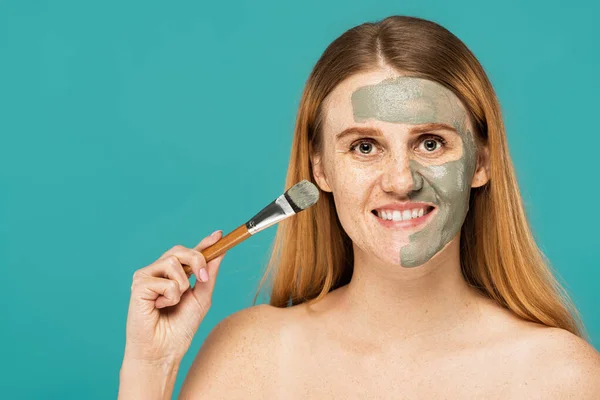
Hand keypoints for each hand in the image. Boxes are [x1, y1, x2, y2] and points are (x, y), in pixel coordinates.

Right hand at [123, 230, 225, 362]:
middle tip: (203, 278)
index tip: (219, 235)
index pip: (189, 253)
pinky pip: (165, 281)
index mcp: (173, 274)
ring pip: (173, 262)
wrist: (164, 351)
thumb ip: (209, 275)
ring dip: (181, 286)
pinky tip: (159, 308)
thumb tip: (220, 252)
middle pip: (180, 250)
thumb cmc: (180, 328)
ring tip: (172, 303)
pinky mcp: (138, 285)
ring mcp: (146, 276)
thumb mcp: (202, 298)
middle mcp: (158, 271)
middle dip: (197, 260)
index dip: (204, 243)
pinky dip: (170, 297)